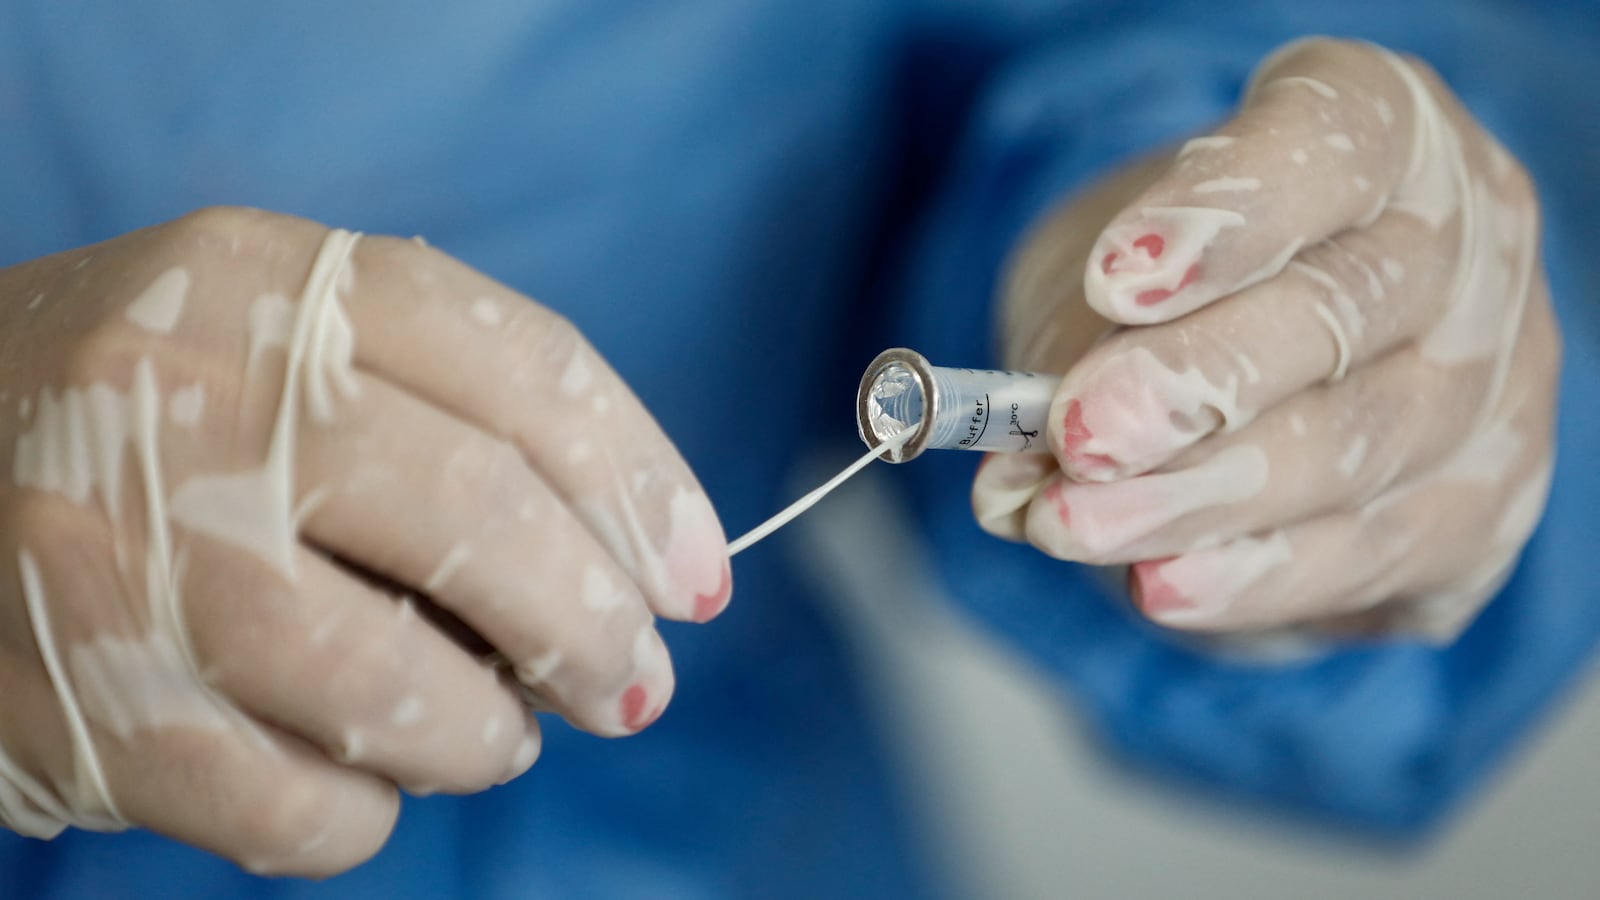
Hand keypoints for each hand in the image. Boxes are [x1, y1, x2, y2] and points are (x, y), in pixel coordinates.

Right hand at [0, 208, 729, 873]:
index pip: (521, 367)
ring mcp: (114, 552)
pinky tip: (361, 774)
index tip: (698, 579)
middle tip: (633, 681)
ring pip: (391, 688)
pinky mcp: (72, 707)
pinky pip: (294, 808)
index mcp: (273, 283)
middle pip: (476, 521)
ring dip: (485, 735)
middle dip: (593, 626)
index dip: (642, 486)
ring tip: (492, 729)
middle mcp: (186, 396)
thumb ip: (469, 414)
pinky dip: (367, 815)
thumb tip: (652, 564)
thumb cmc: (178, 411)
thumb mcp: (305, 346)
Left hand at [972, 39, 1556, 640]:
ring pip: (1351, 448)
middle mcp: (1467, 242)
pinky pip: (1365, 553)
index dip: (1224, 216)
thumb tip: (1017, 479)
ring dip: (1197, 499)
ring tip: (1071, 526)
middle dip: (1198, 382)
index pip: (1328, 146)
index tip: (1114, 280)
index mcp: (1384, 131)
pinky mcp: (1481, 506)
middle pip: (1343, 311)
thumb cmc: (1180, 287)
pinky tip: (1160, 585)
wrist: (1274, 369)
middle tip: (1084, 435)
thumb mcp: (1103, 272)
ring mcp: (1496, 379)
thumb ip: (1069, 351)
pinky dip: (1249, 577)